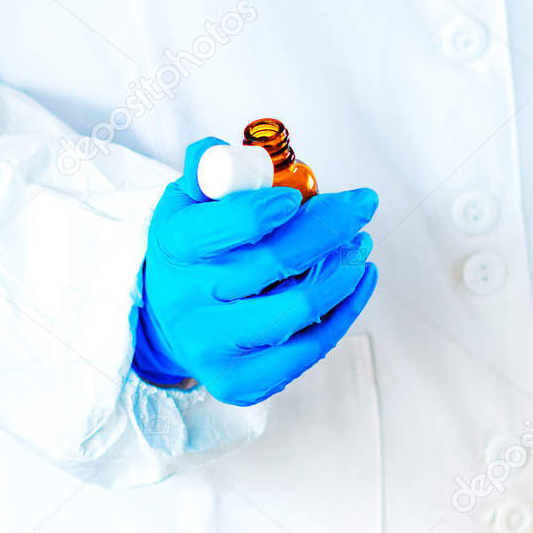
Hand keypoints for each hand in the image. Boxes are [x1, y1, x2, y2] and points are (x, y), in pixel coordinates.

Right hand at [133, 138, 378, 404]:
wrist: (169, 320)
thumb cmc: (193, 252)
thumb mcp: (188, 204)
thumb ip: (209, 173)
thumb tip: (221, 152)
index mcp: (175, 246)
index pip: (226, 224)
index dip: (267, 210)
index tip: (300, 196)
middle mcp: (188, 300)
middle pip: (275, 263)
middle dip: (330, 229)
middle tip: (362, 206)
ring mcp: (214, 345)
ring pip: (298, 308)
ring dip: (343, 272)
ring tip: (360, 245)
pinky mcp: (241, 381)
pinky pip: (309, 346)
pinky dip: (345, 311)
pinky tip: (358, 279)